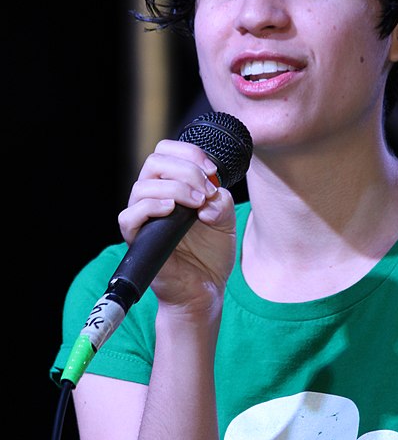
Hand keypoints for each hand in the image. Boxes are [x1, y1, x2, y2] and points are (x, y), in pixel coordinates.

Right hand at [118, 139, 236, 312]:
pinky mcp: (137, 239)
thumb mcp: (226, 220)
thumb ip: (221, 201)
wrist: (206, 288)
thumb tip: (208, 199)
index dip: (190, 153)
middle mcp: (154, 197)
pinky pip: (128, 216)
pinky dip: (149, 207)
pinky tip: (171, 210)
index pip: (167, 151)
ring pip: (142, 185)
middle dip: (186, 170)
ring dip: (175, 188)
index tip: (213, 172)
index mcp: (172, 185)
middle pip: (154, 161)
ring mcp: (144, 217)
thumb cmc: (211, 253)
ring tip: (197, 205)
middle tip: (207, 192)